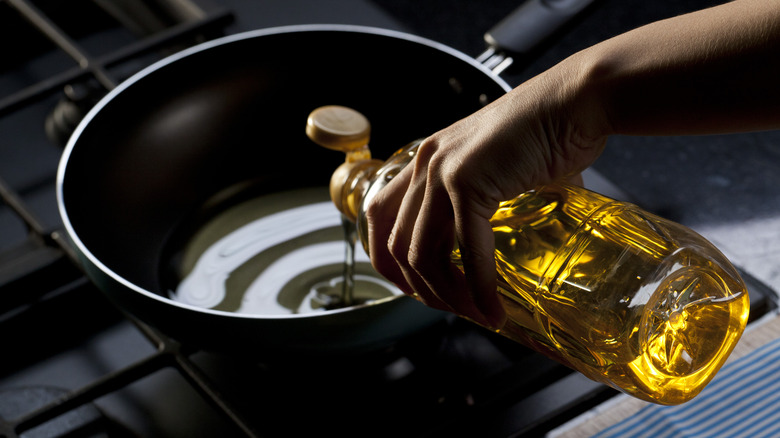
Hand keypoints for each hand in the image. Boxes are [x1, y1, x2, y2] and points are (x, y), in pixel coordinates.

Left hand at [365, 61, 607, 327]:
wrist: (577, 101)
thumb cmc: (548, 131)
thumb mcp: (500, 170)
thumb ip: (491, 202)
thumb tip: (512, 242)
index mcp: (427, 158)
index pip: (380, 214)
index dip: (386, 258)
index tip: (412, 287)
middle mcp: (425, 163)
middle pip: (398, 244)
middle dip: (422, 289)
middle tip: (455, 308)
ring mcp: (442, 171)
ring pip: (423, 254)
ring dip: (447, 295)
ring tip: (475, 313)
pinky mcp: (469, 181)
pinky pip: (467, 249)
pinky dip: (479, 286)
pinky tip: (492, 307)